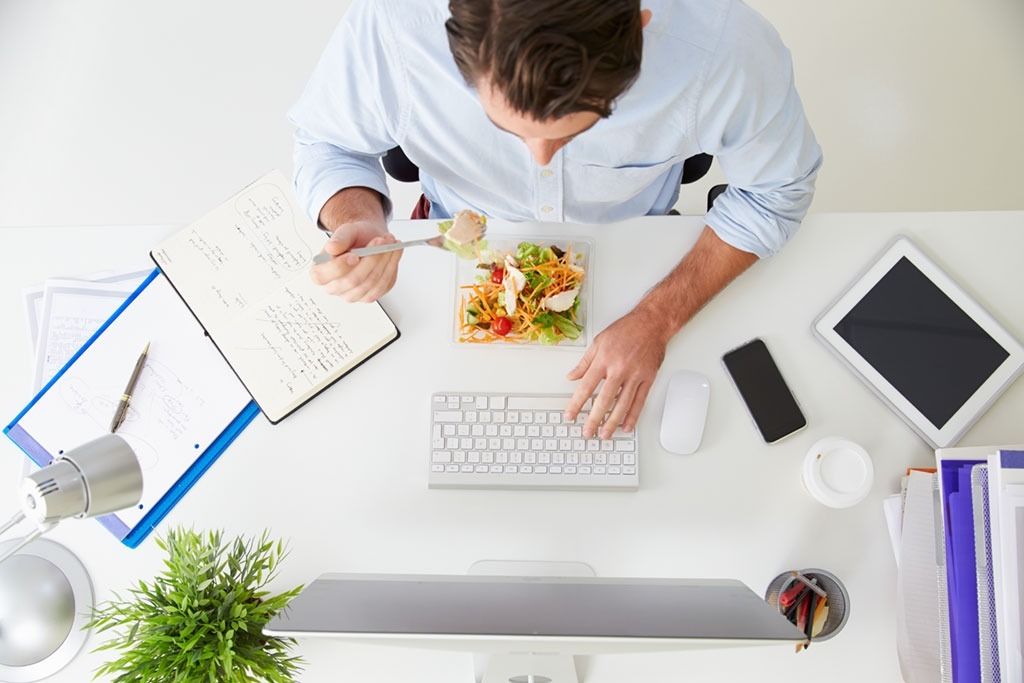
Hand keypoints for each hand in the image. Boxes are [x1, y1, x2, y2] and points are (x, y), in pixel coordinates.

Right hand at [310, 220, 401, 301]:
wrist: (366, 240)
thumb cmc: (353, 238)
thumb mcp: (345, 231)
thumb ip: (339, 238)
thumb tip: (332, 247)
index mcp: (320, 273)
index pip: (324, 276)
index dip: (341, 267)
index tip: (354, 255)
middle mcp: (335, 288)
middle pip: (353, 280)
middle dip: (371, 258)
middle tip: (380, 241)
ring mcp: (353, 295)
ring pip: (372, 283)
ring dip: (385, 261)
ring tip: (390, 242)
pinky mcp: (371, 295)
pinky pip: (384, 285)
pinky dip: (392, 266)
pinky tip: (394, 252)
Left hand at [564, 309, 669, 439]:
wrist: (652, 323)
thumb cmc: (626, 330)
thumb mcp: (599, 341)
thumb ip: (585, 362)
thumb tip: (571, 376)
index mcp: (604, 360)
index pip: (586, 387)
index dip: (576, 404)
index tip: (570, 415)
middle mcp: (619, 369)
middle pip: (604, 400)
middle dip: (594, 419)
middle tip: (587, 433)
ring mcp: (635, 375)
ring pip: (622, 404)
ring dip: (612, 422)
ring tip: (605, 434)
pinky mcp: (648, 378)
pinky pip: (640, 401)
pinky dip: (633, 416)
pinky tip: (626, 426)